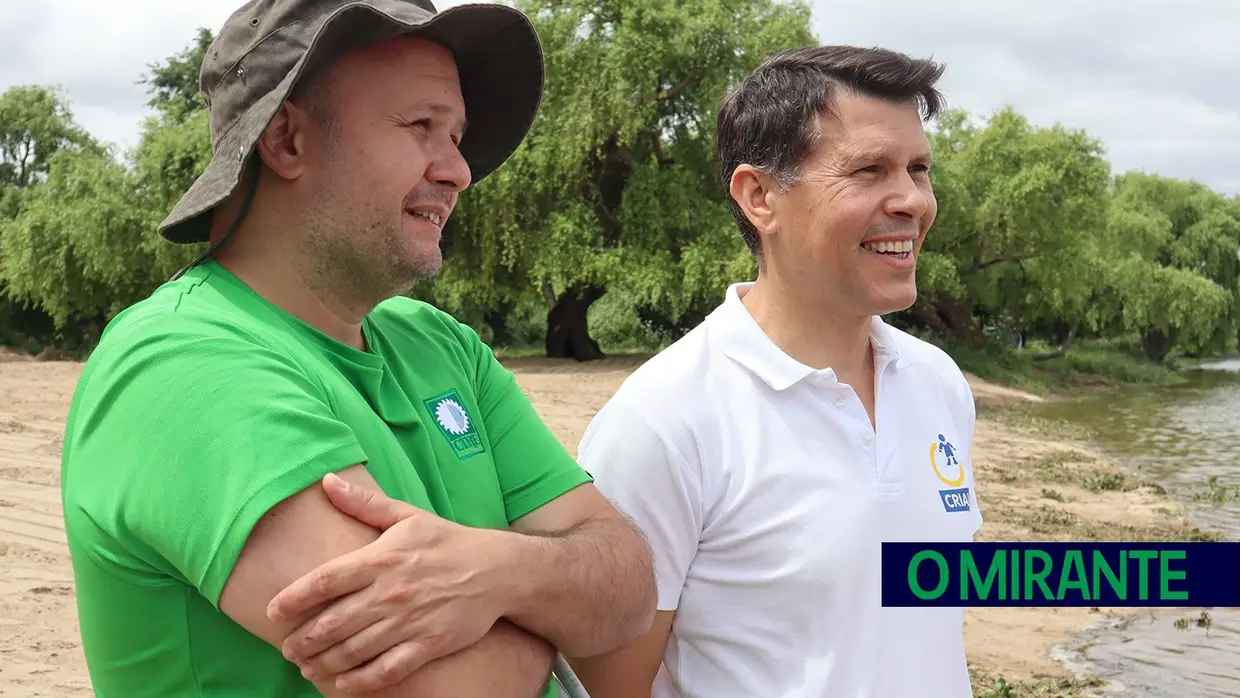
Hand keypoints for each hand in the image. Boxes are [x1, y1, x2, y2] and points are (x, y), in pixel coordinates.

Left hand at [267, 473, 511, 692]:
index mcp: (382, 558)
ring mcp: (410, 621)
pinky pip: (387, 670)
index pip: (325, 580)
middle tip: (286, 648)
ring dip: (322, 662)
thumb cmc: (448, 542)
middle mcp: (392, 591)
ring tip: (306, 667)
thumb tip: (327, 480)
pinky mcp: (429, 644)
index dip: (293, 598)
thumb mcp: (408, 516)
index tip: (272, 612)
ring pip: (354, 649)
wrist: (498, 570)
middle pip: (332, 622)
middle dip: (302, 640)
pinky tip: (342, 684)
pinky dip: (360, 681)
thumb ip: (364, 503)